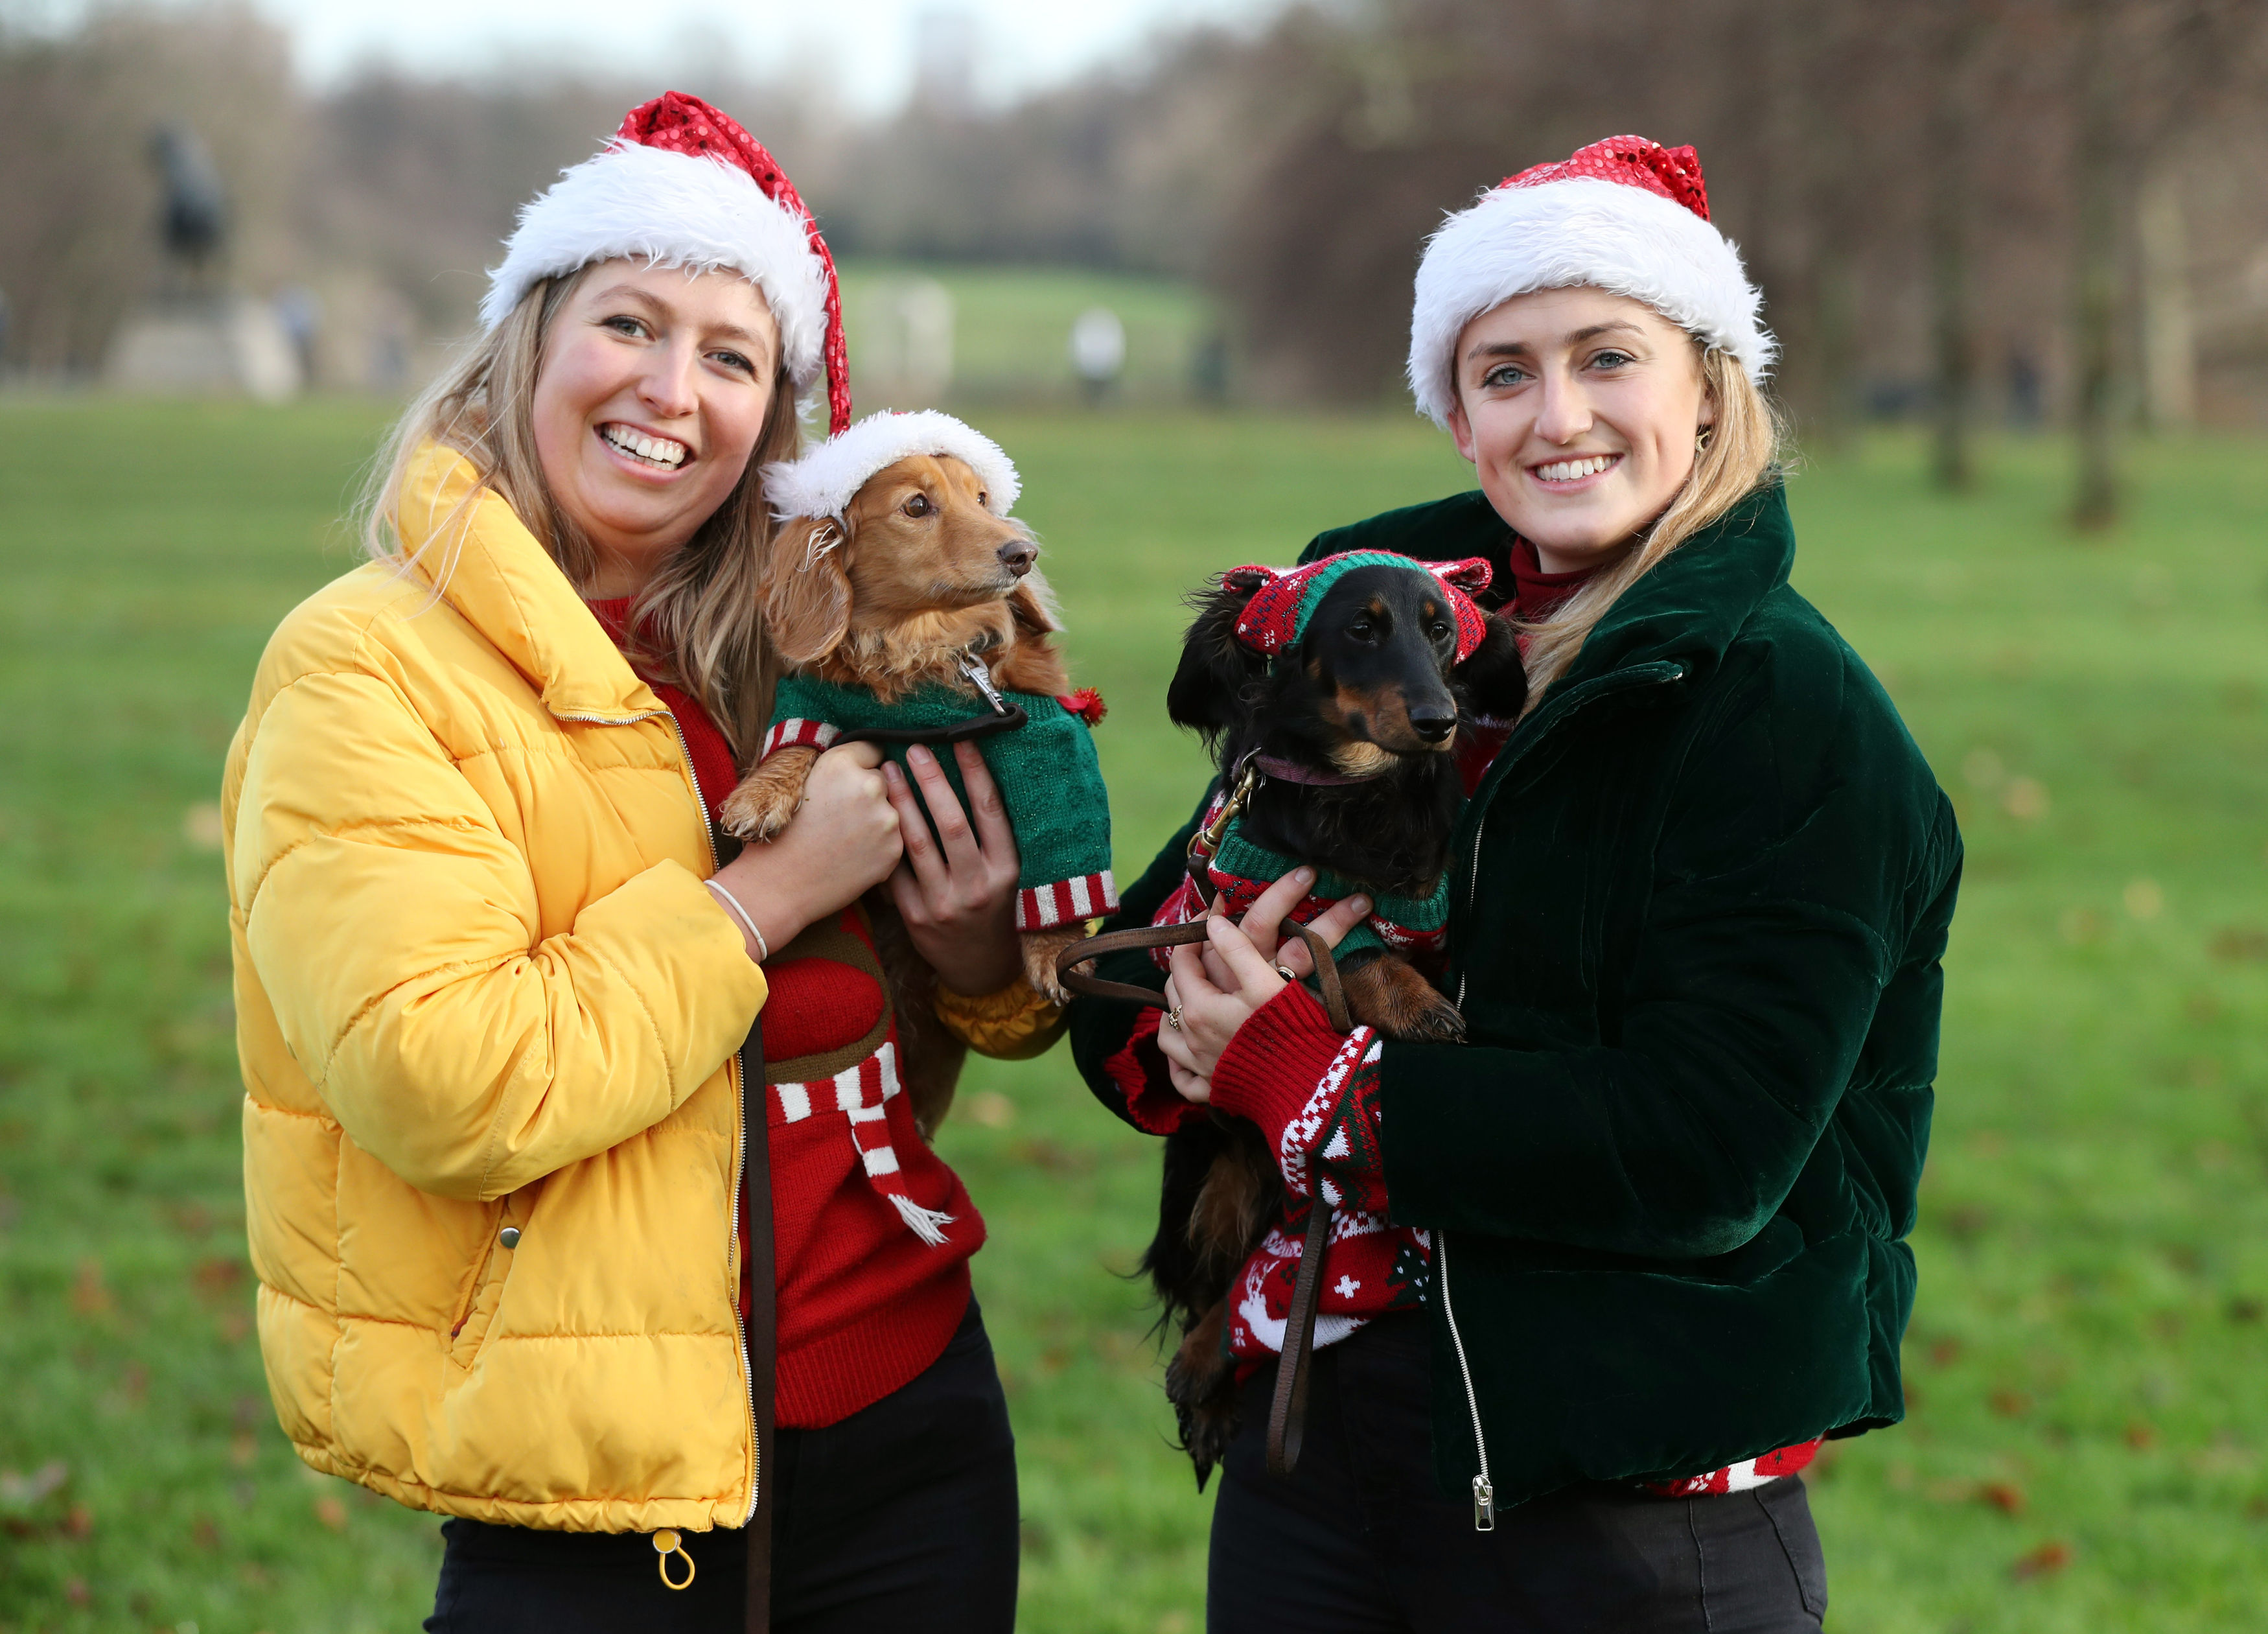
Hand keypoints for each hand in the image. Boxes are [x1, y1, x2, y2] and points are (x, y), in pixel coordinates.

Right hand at [708, 742, 900, 957]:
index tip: (847, 781)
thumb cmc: (783, 833)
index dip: (859, 765)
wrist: (779, 884)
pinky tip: (853, 855)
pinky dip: (880, 845)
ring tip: (844, 838)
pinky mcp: (894, 849)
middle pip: (884, 780)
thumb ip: (839, 766)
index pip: (871, 749)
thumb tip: (870, 757)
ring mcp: (886, 819)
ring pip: (892, 809)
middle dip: (869, 794)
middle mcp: (869, 785)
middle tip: (839, 816)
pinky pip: (894, 838)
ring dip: (877, 819)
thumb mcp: (801, 782)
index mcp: (841, 763)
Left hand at [882, 741, 1024, 994]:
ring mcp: (945, 904)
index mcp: (1006, 870)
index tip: (962, 741)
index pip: (990, 811)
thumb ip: (992, 838)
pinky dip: (887, 841)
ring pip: (919, 843)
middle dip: (932, 781)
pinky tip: (876, 814)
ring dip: (902, 802)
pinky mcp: (916, 918)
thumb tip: (970, 778)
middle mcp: (978, 886)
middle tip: (915, 749)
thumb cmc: (994, 909)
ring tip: (889, 772)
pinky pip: (897, 872)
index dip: (976, 773)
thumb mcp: (1007, 876)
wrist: (980, 969)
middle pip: (952, 823)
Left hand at [1155, 869, 1369, 1101]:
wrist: (1305, 1084)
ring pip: (1169, 1037)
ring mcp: (1199, 1066)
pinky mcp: (1212, 1090)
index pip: (1181, 962)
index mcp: (1200, 1007)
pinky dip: (1178, 1066)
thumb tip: (1213, 924)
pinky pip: (1183, 1079)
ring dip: (1174, 1016)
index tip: (1207, 921)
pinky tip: (1187, 1057)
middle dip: (1185, 970)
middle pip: (1174, 994)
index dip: (1191, 937)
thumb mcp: (1265, 981)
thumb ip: (1237, 950)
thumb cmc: (1287, 1029)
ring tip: (1190, 1003)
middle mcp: (1192, 1038)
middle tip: (1205, 955)